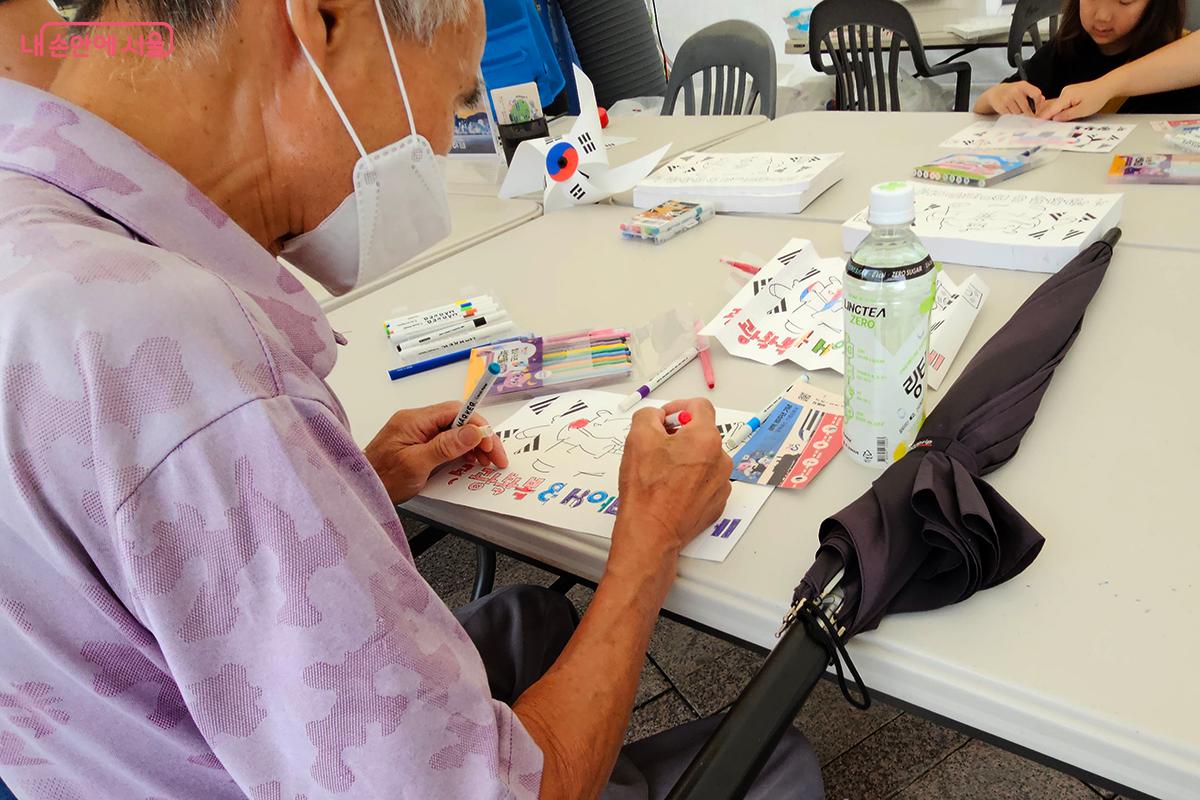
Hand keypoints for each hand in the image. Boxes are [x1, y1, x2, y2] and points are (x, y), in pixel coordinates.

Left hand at [365, 401, 508, 503]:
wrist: (359, 491)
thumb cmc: (381, 480)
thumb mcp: (416, 465)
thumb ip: (445, 446)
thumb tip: (473, 432)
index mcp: (414, 420)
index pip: (455, 411)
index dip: (478, 425)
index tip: (491, 444)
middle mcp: (416, 421)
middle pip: (457, 420)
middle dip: (480, 437)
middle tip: (495, 458)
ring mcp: (416, 432)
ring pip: (454, 431)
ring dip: (473, 445)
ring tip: (486, 462)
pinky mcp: (417, 444)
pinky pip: (445, 441)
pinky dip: (461, 451)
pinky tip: (469, 461)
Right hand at [612, 398, 731, 562]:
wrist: (651, 532)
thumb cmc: (647, 489)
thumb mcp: (638, 437)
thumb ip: (649, 415)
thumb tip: (657, 417)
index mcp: (706, 438)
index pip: (700, 407)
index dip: (679, 407)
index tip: (665, 418)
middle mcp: (721, 459)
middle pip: (702, 434)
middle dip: (680, 435)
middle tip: (657, 446)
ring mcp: (721, 483)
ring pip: (704, 458)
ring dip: (686, 458)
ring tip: (662, 472)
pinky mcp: (716, 502)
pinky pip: (705, 481)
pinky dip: (690, 479)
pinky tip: (671, 489)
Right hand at [978, 81, 1043, 115]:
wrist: (995, 93)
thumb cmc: (1013, 92)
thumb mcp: (1024, 89)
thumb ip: (1034, 94)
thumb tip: (1043, 100)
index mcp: (1023, 85)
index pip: (1036, 94)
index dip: (1038, 103)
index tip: (1037, 109)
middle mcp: (1015, 91)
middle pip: (1027, 108)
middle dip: (1028, 114)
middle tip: (1027, 115)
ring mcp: (1007, 99)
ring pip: (1018, 114)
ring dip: (1018, 115)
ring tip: (1016, 110)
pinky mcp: (1001, 106)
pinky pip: (1010, 116)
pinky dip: (1011, 116)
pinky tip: (1010, 111)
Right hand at [1038, 78, 1112, 120]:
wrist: (1106, 86)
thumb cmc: (1098, 96)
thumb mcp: (1083, 110)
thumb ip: (1067, 115)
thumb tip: (1055, 119)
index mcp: (1066, 96)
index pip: (1051, 109)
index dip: (1042, 117)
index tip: (1035, 124)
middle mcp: (1064, 92)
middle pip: (1051, 106)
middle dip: (1045, 116)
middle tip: (1040, 126)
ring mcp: (1067, 92)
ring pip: (1055, 105)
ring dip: (1052, 113)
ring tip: (1048, 122)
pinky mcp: (1070, 93)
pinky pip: (1060, 102)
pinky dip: (1058, 109)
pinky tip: (1058, 115)